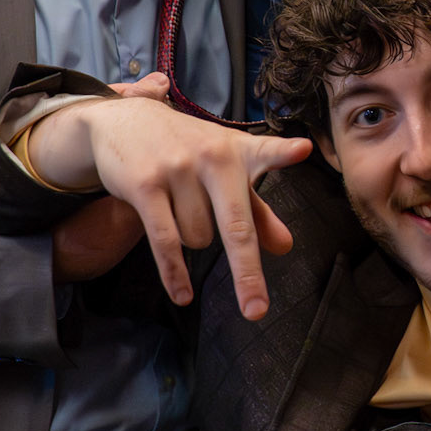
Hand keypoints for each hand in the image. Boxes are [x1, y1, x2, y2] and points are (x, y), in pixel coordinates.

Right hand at [27, 98, 311, 317]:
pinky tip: (183, 296)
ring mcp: (176, 169)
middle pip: (236, 227)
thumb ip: (258, 210)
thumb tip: (285, 247)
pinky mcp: (144, 185)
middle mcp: (210, 156)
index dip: (284, 152)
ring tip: (181, 209)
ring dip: (194, 239)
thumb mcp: (226, 172)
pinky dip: (174, 272)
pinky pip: (165, 241)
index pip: (265, 151)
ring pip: (198, 238)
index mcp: (236, 151)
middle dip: (246, 272)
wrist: (127, 119)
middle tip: (256, 310)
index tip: (303, 150)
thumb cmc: (188, 150)